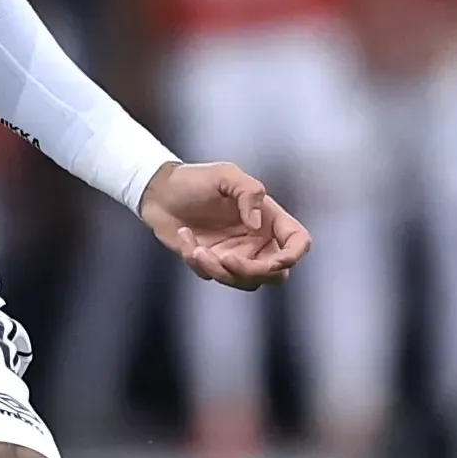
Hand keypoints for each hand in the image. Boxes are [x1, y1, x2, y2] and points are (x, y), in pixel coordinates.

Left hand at [139, 160, 308, 289]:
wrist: (159, 191)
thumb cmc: (194, 179)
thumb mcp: (225, 175)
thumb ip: (249, 192)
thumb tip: (257, 225)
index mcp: (268, 218)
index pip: (297, 242)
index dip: (293, 256)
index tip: (274, 261)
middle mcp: (256, 240)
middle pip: (275, 274)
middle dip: (253, 273)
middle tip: (227, 259)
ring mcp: (235, 254)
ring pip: (244, 282)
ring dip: (219, 271)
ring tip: (198, 249)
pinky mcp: (211, 263)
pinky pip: (211, 276)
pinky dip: (196, 261)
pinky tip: (184, 236)